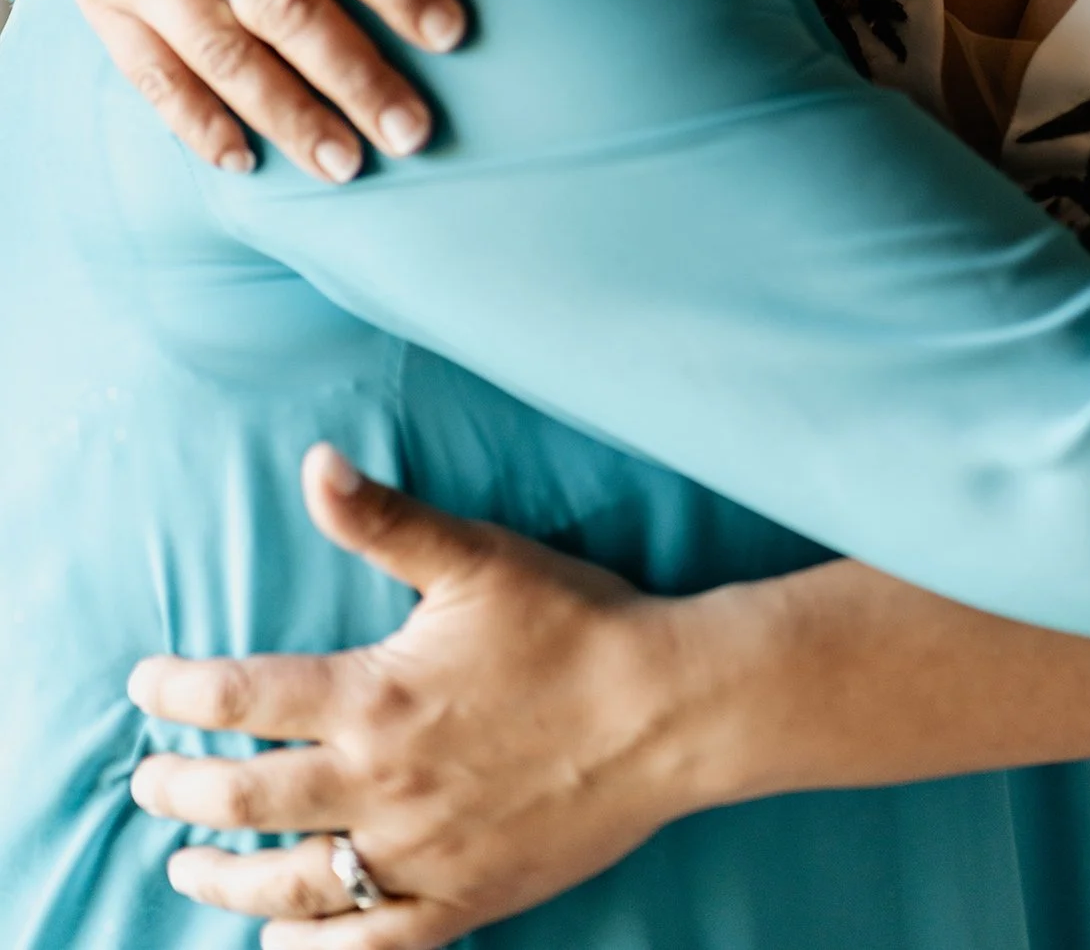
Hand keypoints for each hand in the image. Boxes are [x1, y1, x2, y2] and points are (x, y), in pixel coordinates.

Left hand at [128, 446, 702, 948]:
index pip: (242, 701)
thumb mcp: (476, 557)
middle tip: (148, 779)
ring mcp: (419, 854)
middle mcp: (380, 787)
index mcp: (374, 699)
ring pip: (291, 883)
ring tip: (186, 864)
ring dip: (223, 877)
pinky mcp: (462, 900)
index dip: (181, 693)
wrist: (667, 712)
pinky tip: (280, 940)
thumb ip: (384, 517)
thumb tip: (314, 464)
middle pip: (244, 800)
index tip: (146, 686)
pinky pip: (367, 944)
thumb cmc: (573, 623)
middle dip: (179, 789)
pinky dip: (312, 947)